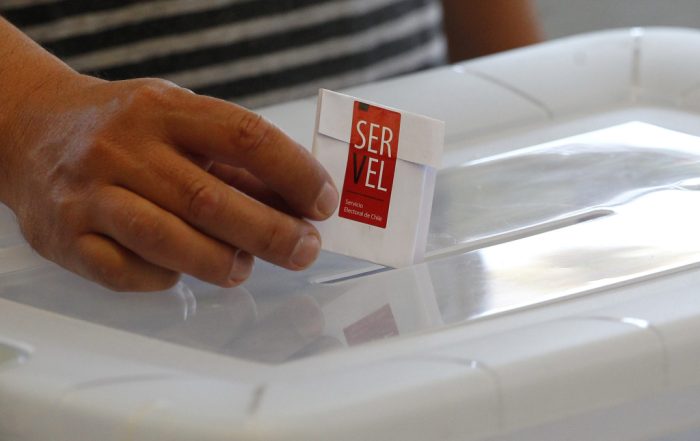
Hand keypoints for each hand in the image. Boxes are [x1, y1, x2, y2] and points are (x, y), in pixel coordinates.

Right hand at [0, 75, 337, 290]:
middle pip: (211, 199)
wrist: (30, 130)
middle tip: (305, 250)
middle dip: (271, 232)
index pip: (244, 136)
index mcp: (164, 109)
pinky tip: (180, 271)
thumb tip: (300, 203)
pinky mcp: (67, 238)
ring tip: (245, 268)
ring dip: (221, 262)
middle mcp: (124, 148)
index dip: (294, 172)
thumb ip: (233, 161)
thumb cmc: (125, 129)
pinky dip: (165, 279)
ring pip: (168, 240)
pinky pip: (127, 272)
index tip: (323, 202)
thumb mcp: (179, 120)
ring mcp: (91, 194)